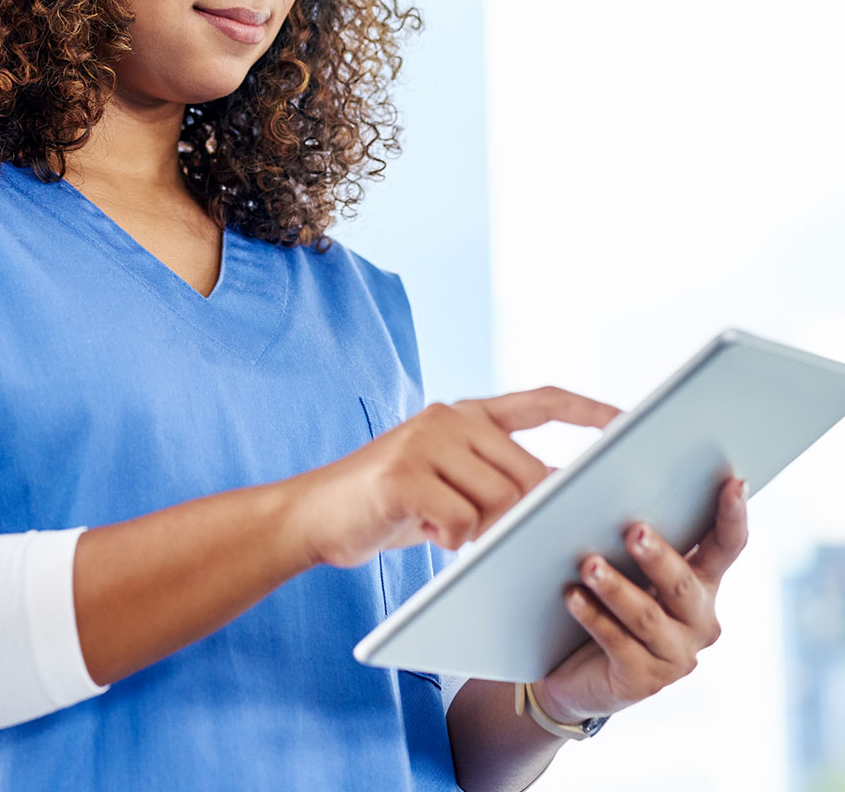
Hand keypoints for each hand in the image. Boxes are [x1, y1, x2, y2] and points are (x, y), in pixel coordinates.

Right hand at [290, 388, 620, 568]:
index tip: (629, 421)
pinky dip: (449, 541)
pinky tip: (421, 532)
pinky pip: (461, 522)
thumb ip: (493, 475)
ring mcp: (424, 441)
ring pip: (499, 500)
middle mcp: (448, 418)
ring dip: (479, 532)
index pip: (540, 402)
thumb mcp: (447, 480)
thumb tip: (555, 489)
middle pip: (526, 473)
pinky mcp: (403, 475)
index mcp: (463, 414)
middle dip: (520, 516)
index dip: (588, 410)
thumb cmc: (388, 504)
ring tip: (440, 528)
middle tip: (488, 536)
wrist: (314, 513)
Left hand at [534, 475, 749, 723]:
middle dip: (659, 556)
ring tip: (588, 565)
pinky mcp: (642, 679)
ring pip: (647, 617)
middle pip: (684, 584)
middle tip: (634, 530)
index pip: (726, 546)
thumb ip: (628, 531)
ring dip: (616, 588)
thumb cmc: (602, 599)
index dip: (733, 516)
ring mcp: (674, 654)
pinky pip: (617, 644)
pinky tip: (572, 597)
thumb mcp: (622, 562)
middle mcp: (698, 620)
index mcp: (700, 582)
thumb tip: (608, 480)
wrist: (573, 668)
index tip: (734, 482)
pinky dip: (593, 618)